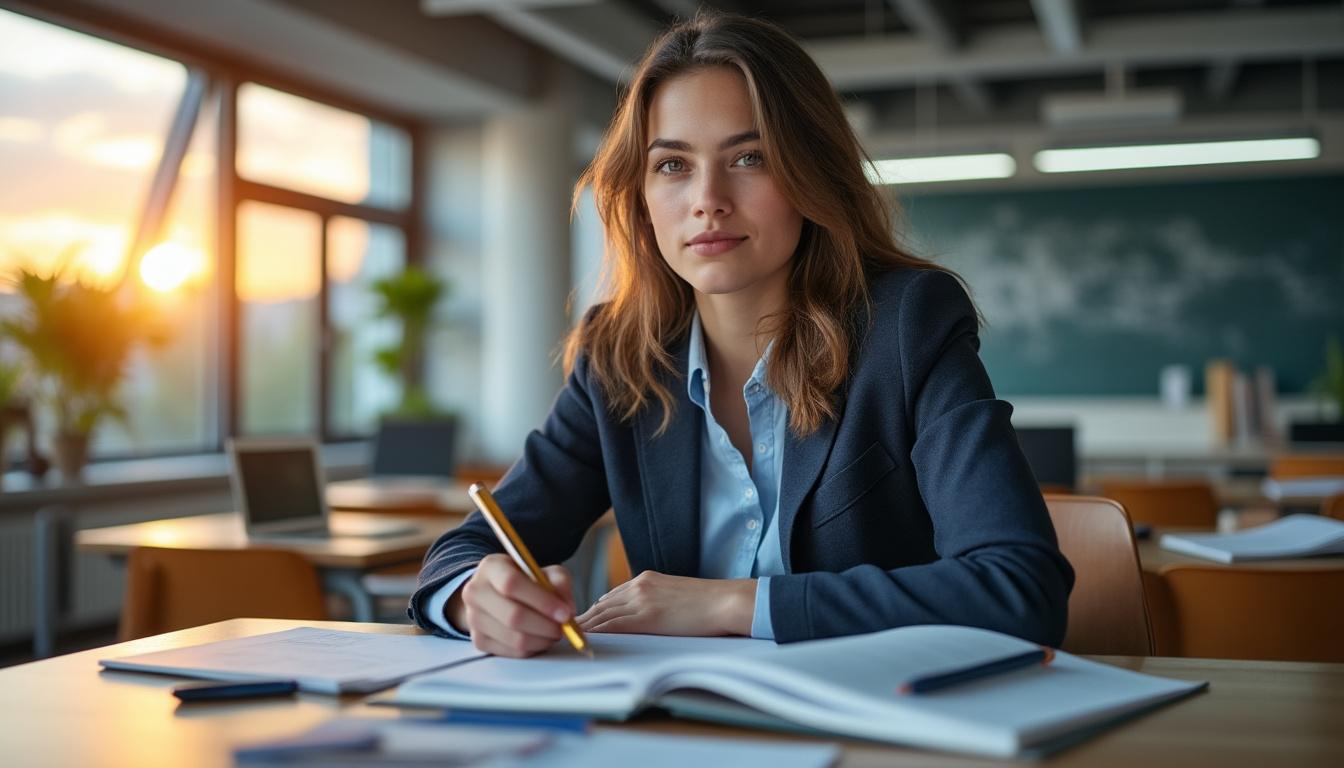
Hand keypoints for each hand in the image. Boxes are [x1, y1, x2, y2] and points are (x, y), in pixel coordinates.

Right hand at [447, 553, 575, 657]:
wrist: (497, 594)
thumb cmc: (525, 581)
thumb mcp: (544, 572)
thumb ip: (559, 583)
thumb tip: (567, 609)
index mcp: (491, 567)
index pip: (512, 583)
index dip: (542, 601)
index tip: (565, 613)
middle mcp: (476, 591)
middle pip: (513, 616)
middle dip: (546, 625)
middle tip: (564, 627)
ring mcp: (474, 618)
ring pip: (514, 638)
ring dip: (542, 639)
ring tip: (554, 632)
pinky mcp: (479, 641)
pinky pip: (512, 652)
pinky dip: (533, 649)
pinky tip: (540, 638)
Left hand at [576, 571, 755, 636]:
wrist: (724, 601)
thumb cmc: (707, 603)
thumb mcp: (674, 595)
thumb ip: (654, 601)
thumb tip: (642, 617)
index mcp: (646, 579)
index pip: (611, 597)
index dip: (595, 611)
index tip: (584, 622)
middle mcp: (639, 585)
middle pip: (602, 605)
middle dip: (585, 619)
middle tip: (568, 632)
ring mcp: (641, 599)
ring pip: (603, 614)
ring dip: (586, 627)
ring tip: (571, 638)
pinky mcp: (647, 615)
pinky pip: (614, 625)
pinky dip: (598, 632)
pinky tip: (587, 640)